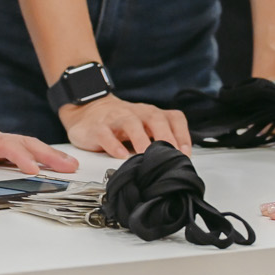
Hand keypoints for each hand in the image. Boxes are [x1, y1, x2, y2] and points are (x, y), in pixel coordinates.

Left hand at [0, 104, 79, 175]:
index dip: (21, 157)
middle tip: (69, 166)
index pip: (5, 146)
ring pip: (26, 144)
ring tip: (69, 164)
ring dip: (48, 154)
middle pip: (24, 143)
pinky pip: (21, 147)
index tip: (34, 169)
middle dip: (48, 154)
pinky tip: (49, 162)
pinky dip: (38, 153)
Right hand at [58, 94, 189, 158]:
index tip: (185, 154)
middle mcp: (137, 113)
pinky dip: (113, 145)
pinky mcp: (98, 127)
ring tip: (146, 155)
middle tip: (170, 155)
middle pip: (155, 119)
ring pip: (131, 123)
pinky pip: (106, 134)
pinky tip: (119, 155)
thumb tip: (176, 163)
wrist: (89, 110)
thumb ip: (159, 142)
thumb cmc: (122, 123)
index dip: (182, 135)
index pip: (173, 118)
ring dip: (141, 140)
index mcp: (152, 114)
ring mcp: (117, 118)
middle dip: (165, 137)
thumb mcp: (144, 129)